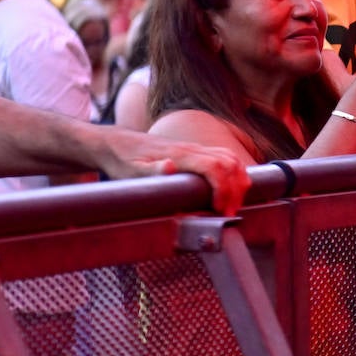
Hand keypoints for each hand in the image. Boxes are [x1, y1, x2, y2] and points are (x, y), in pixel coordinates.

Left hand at [99, 130, 249, 215]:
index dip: (224, 188)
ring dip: (239, 181)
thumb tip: (170, 167)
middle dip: (236, 189)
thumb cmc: (122, 160)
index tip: (220, 209)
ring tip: (233, 203)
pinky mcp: (196, 152)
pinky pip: (226, 158)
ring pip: (231, 158)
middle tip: (229, 212)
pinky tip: (231, 189)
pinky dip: (236, 173)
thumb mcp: (130, 170)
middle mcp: (192, 149)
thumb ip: (150, 170)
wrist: (116, 143)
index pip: (216, 167)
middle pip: (230, 163)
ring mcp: (196, 148)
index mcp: (180, 155)